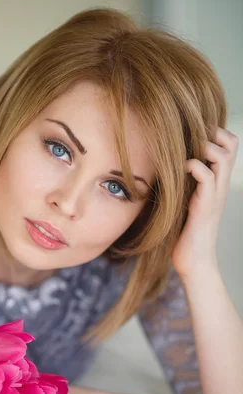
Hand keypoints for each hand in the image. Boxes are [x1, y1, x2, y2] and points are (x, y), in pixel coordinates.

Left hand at [171, 127, 238, 278]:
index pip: (229, 143)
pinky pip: (206, 176)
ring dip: (203, 148)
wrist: (194, 261)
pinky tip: (180, 172)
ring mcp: (215, 194)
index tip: (190, 136)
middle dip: (212, 133)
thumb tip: (162, 164)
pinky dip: (193, 167)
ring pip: (222, 155)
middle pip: (232, 142)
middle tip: (190, 142)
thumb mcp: (184, 199)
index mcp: (216, 180)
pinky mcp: (205, 206)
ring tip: (185, 157)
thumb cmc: (184, 232)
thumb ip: (183, 181)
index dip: (215, 132)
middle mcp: (220, 184)